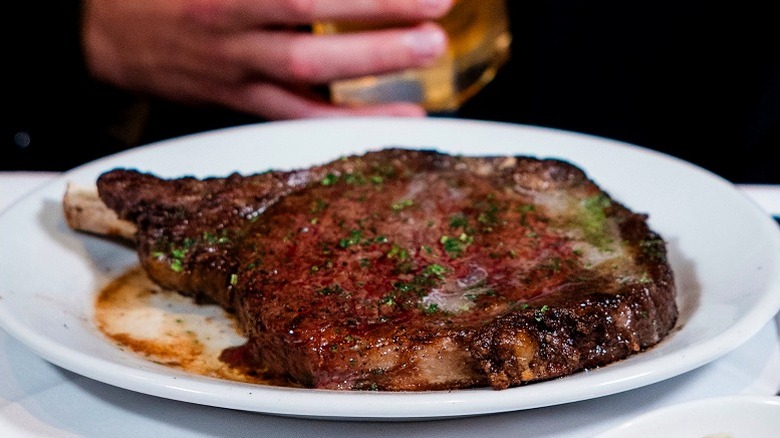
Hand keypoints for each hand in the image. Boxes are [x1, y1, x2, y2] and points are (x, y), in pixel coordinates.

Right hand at [82, 0, 451, 119]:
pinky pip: (297, 117)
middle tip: (438, 13)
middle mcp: (232, 25)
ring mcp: (236, 69)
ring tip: (429, 56)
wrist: (109, 33)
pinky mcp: (241, 103)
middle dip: (376, 14)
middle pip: (307, 19)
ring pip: (305, 73)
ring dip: (372, 67)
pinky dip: (348, 120)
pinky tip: (396, 119)